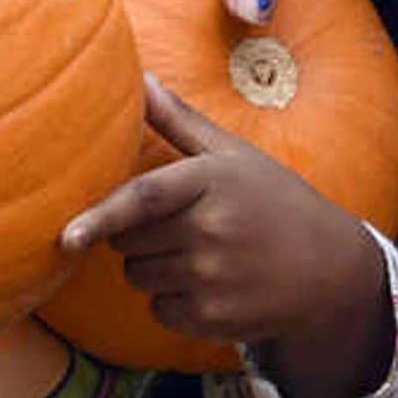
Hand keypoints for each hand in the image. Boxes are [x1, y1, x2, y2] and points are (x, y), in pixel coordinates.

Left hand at [58, 77, 387, 397]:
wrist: (331, 270)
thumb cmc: (274, 202)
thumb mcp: (235, 156)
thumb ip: (181, 122)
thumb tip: (140, 78)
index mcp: (212, 182)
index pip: (144, 199)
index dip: (101, 216)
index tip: (67, 236)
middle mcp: (212, 231)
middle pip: (127, 240)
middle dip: (135, 233)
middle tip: (178, 224)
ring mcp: (213, 279)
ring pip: (138, 276)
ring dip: (152, 268)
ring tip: (199, 254)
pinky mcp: (213, 319)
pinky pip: (159, 310)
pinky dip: (172, 302)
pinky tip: (210, 286)